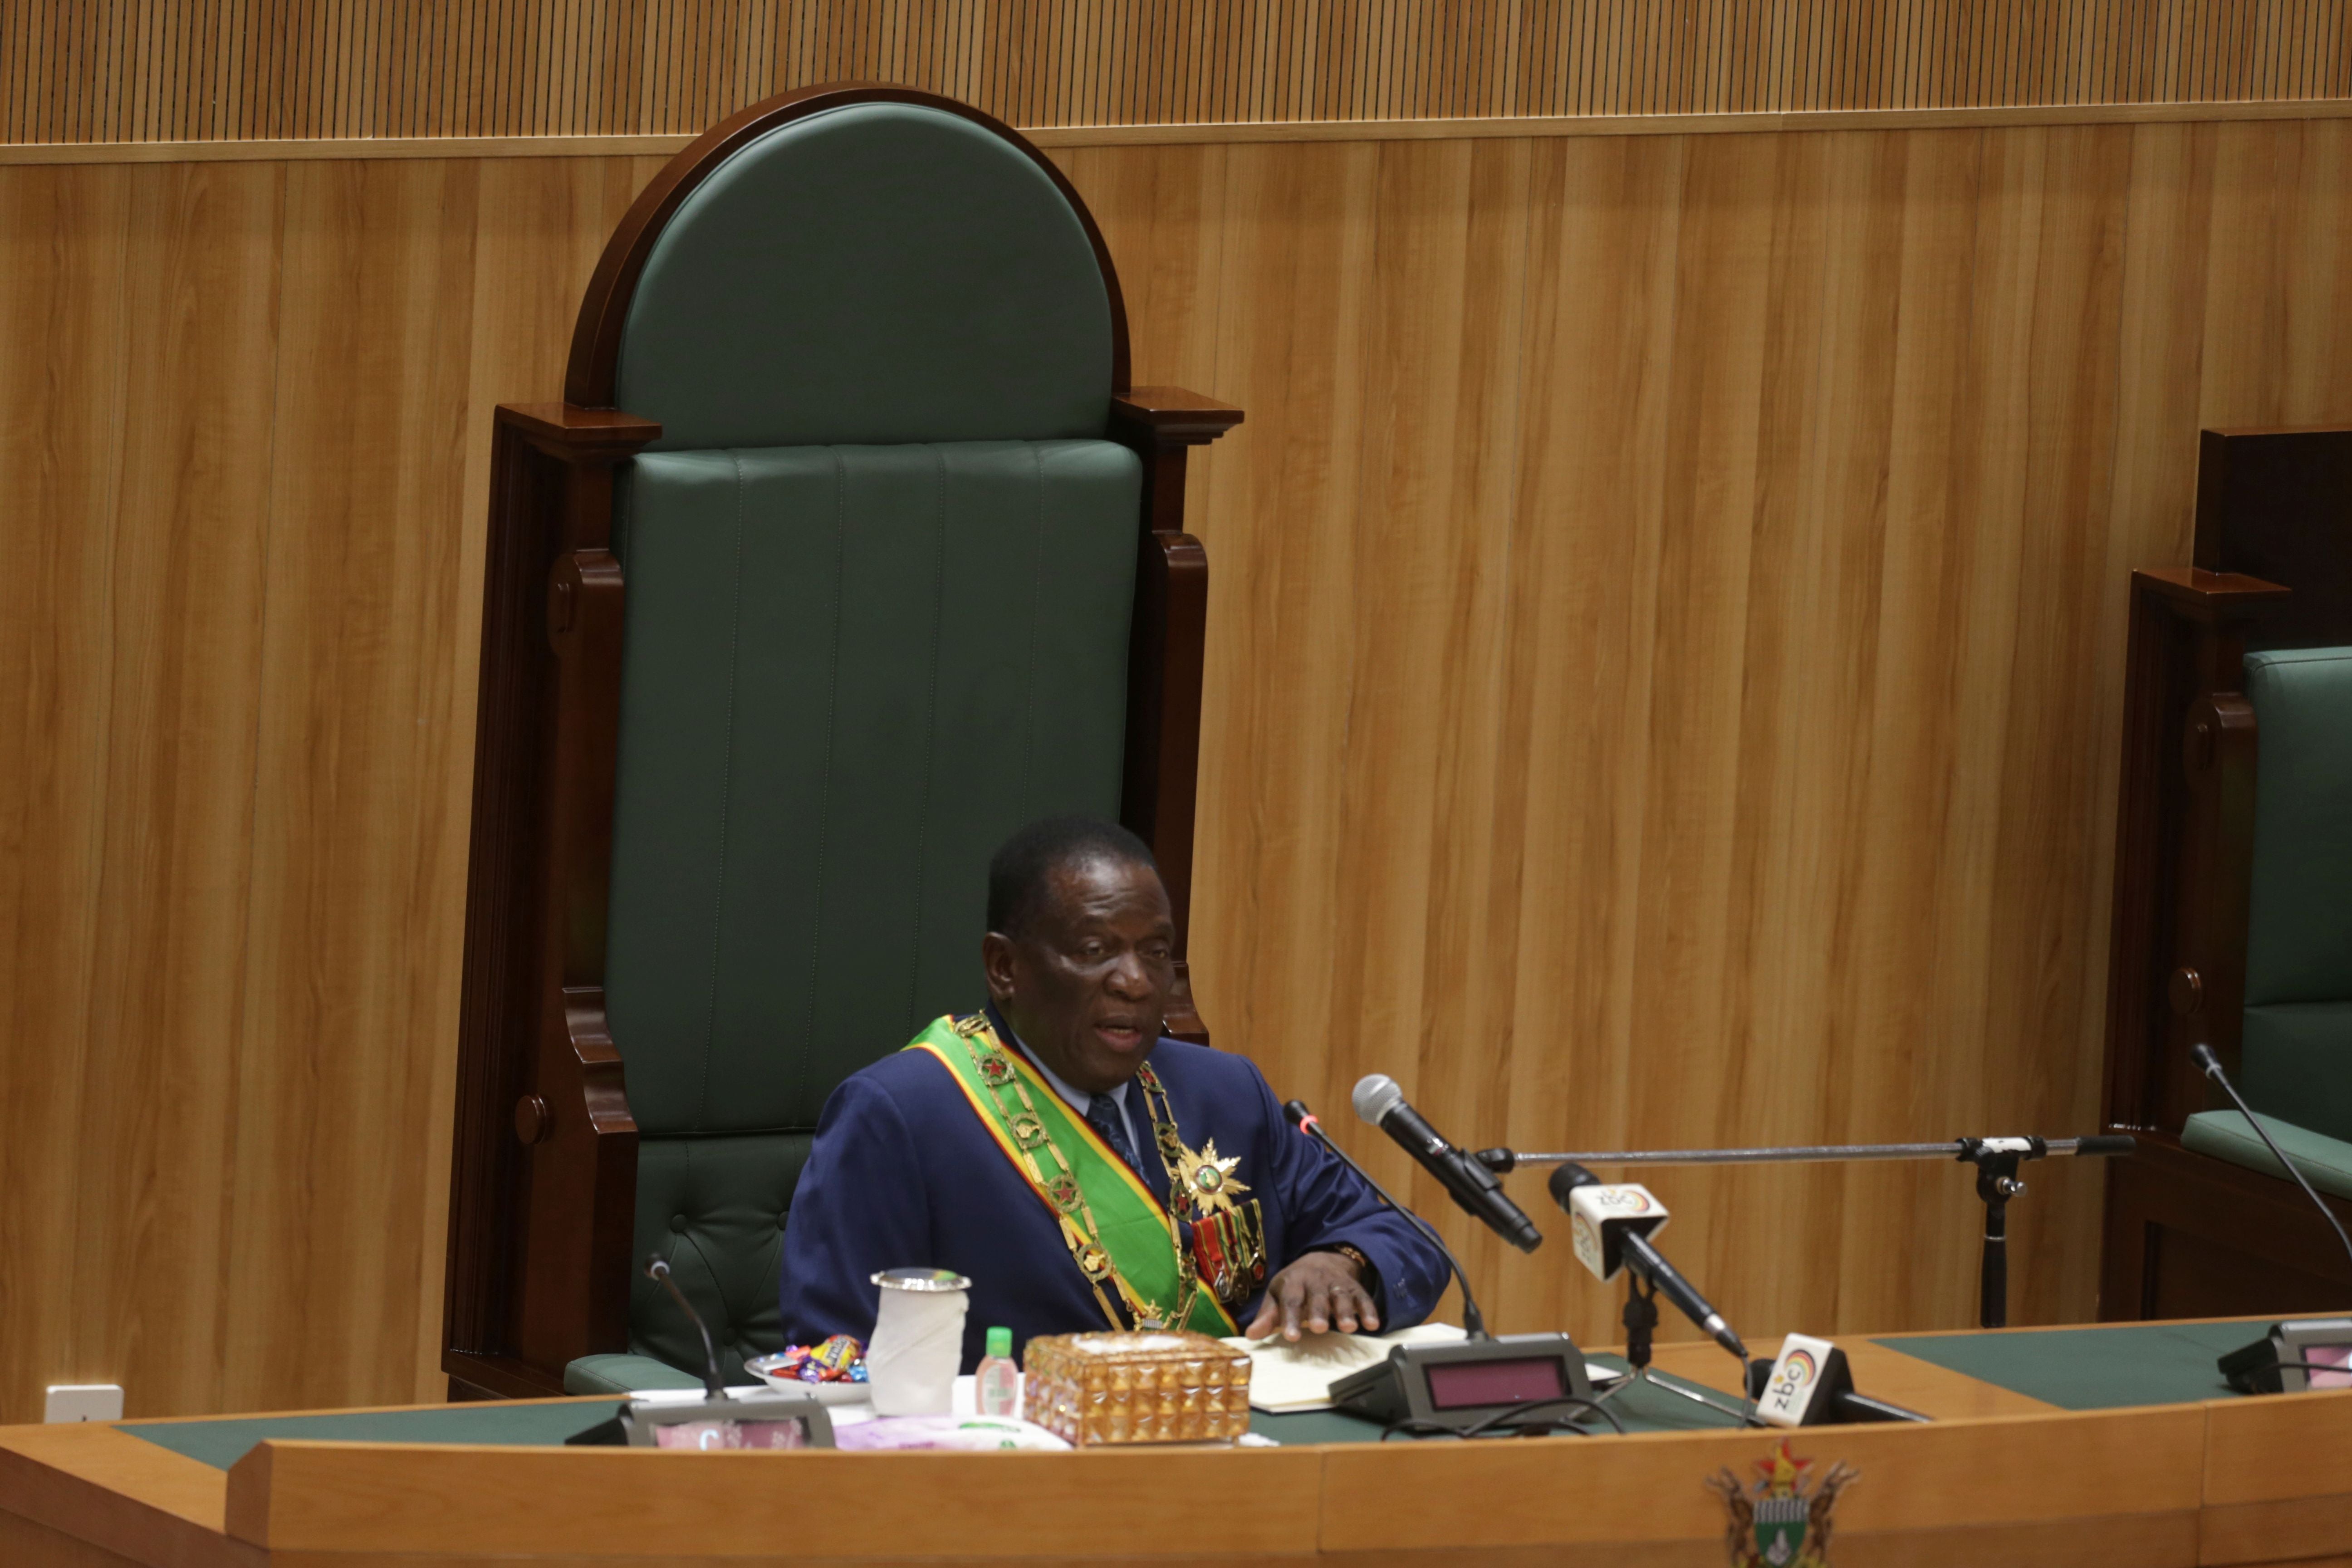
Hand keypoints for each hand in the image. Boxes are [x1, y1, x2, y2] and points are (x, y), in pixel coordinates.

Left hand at [1245, 1250, 1380, 1341]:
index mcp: (1293, 1281)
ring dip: (1345, 1311)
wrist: (1321, 1259)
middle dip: (1319, 1312)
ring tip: (1348, 1328)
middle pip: (1317, 1296)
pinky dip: (1369, 1310)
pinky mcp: (1354, 1288)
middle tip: (1318, 1328)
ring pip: (1341, 1295)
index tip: (1291, 1336)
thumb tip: (1251, 1335)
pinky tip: (1372, 1325)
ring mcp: (1336, 1283)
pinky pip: (1363, 1297)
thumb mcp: (1277, 1295)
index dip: (1291, 1318)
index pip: (1291, 1300)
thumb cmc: (1294, 1285)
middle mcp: (1315, 1280)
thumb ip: (1268, 1316)